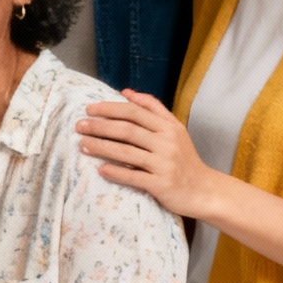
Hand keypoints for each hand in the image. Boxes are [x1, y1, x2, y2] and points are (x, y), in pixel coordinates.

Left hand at [77, 90, 216, 218]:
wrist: (203, 190)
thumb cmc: (184, 159)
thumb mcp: (174, 129)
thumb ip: (153, 108)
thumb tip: (126, 92)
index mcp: (168, 127)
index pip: (135, 112)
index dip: (110, 109)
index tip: (89, 109)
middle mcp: (167, 143)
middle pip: (128, 130)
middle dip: (100, 126)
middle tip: (79, 126)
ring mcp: (164, 164)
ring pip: (127, 153)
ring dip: (102, 148)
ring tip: (82, 145)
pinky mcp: (161, 185)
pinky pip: (134, 177)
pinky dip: (116, 172)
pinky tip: (100, 169)